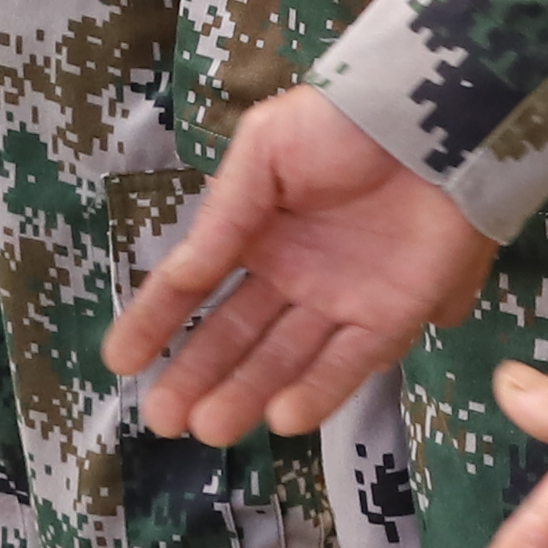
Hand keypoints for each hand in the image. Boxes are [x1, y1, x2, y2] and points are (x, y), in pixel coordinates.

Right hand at [103, 92, 499, 441]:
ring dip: (247, 394)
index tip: (119, 361)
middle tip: (162, 418)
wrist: (428, 118)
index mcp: (255, 229)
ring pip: (286, 359)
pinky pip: (350, 362)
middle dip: (197, 376)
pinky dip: (319, 391)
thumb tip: (181, 275)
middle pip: (237, 335)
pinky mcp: (393, 316)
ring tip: (209, 429)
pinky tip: (281, 419)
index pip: (196, 284)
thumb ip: (222, 218)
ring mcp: (342, 299)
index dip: (156, 321)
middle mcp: (293, 273)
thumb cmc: (337, 124)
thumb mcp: (262, 152)